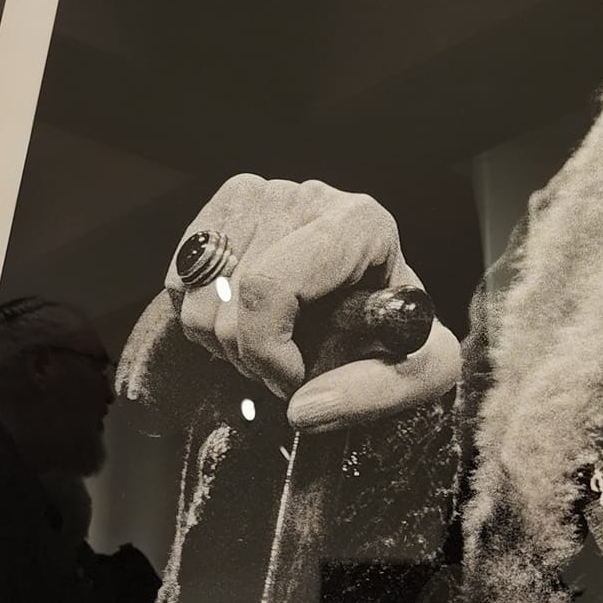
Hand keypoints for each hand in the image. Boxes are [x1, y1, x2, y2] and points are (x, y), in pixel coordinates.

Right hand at [166, 174, 459, 431]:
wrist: (379, 313)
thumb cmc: (400, 337)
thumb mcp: (422, 372)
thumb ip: (377, 392)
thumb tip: (302, 407)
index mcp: (362, 224)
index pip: (270, 285)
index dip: (267, 349)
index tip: (292, 380)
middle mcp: (309, 197)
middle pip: (231, 294)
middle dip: (250, 355)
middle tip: (286, 369)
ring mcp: (262, 195)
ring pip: (197, 291)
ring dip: (224, 341)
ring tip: (271, 345)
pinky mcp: (226, 208)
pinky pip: (179, 279)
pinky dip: (201, 318)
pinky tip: (245, 323)